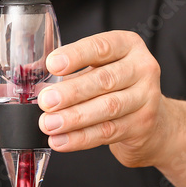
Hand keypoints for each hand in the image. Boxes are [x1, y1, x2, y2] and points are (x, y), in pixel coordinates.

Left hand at [38, 31, 173, 167]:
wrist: (153, 122)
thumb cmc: (117, 88)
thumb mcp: (99, 69)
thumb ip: (70, 71)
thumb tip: (32, 76)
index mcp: (128, 46)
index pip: (101, 47)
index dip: (76, 56)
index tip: (52, 64)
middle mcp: (142, 68)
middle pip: (104, 80)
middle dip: (71, 92)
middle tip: (46, 101)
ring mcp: (146, 98)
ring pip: (107, 108)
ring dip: (74, 118)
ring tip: (49, 124)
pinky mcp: (142, 125)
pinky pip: (107, 132)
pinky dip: (81, 138)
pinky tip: (61, 141)